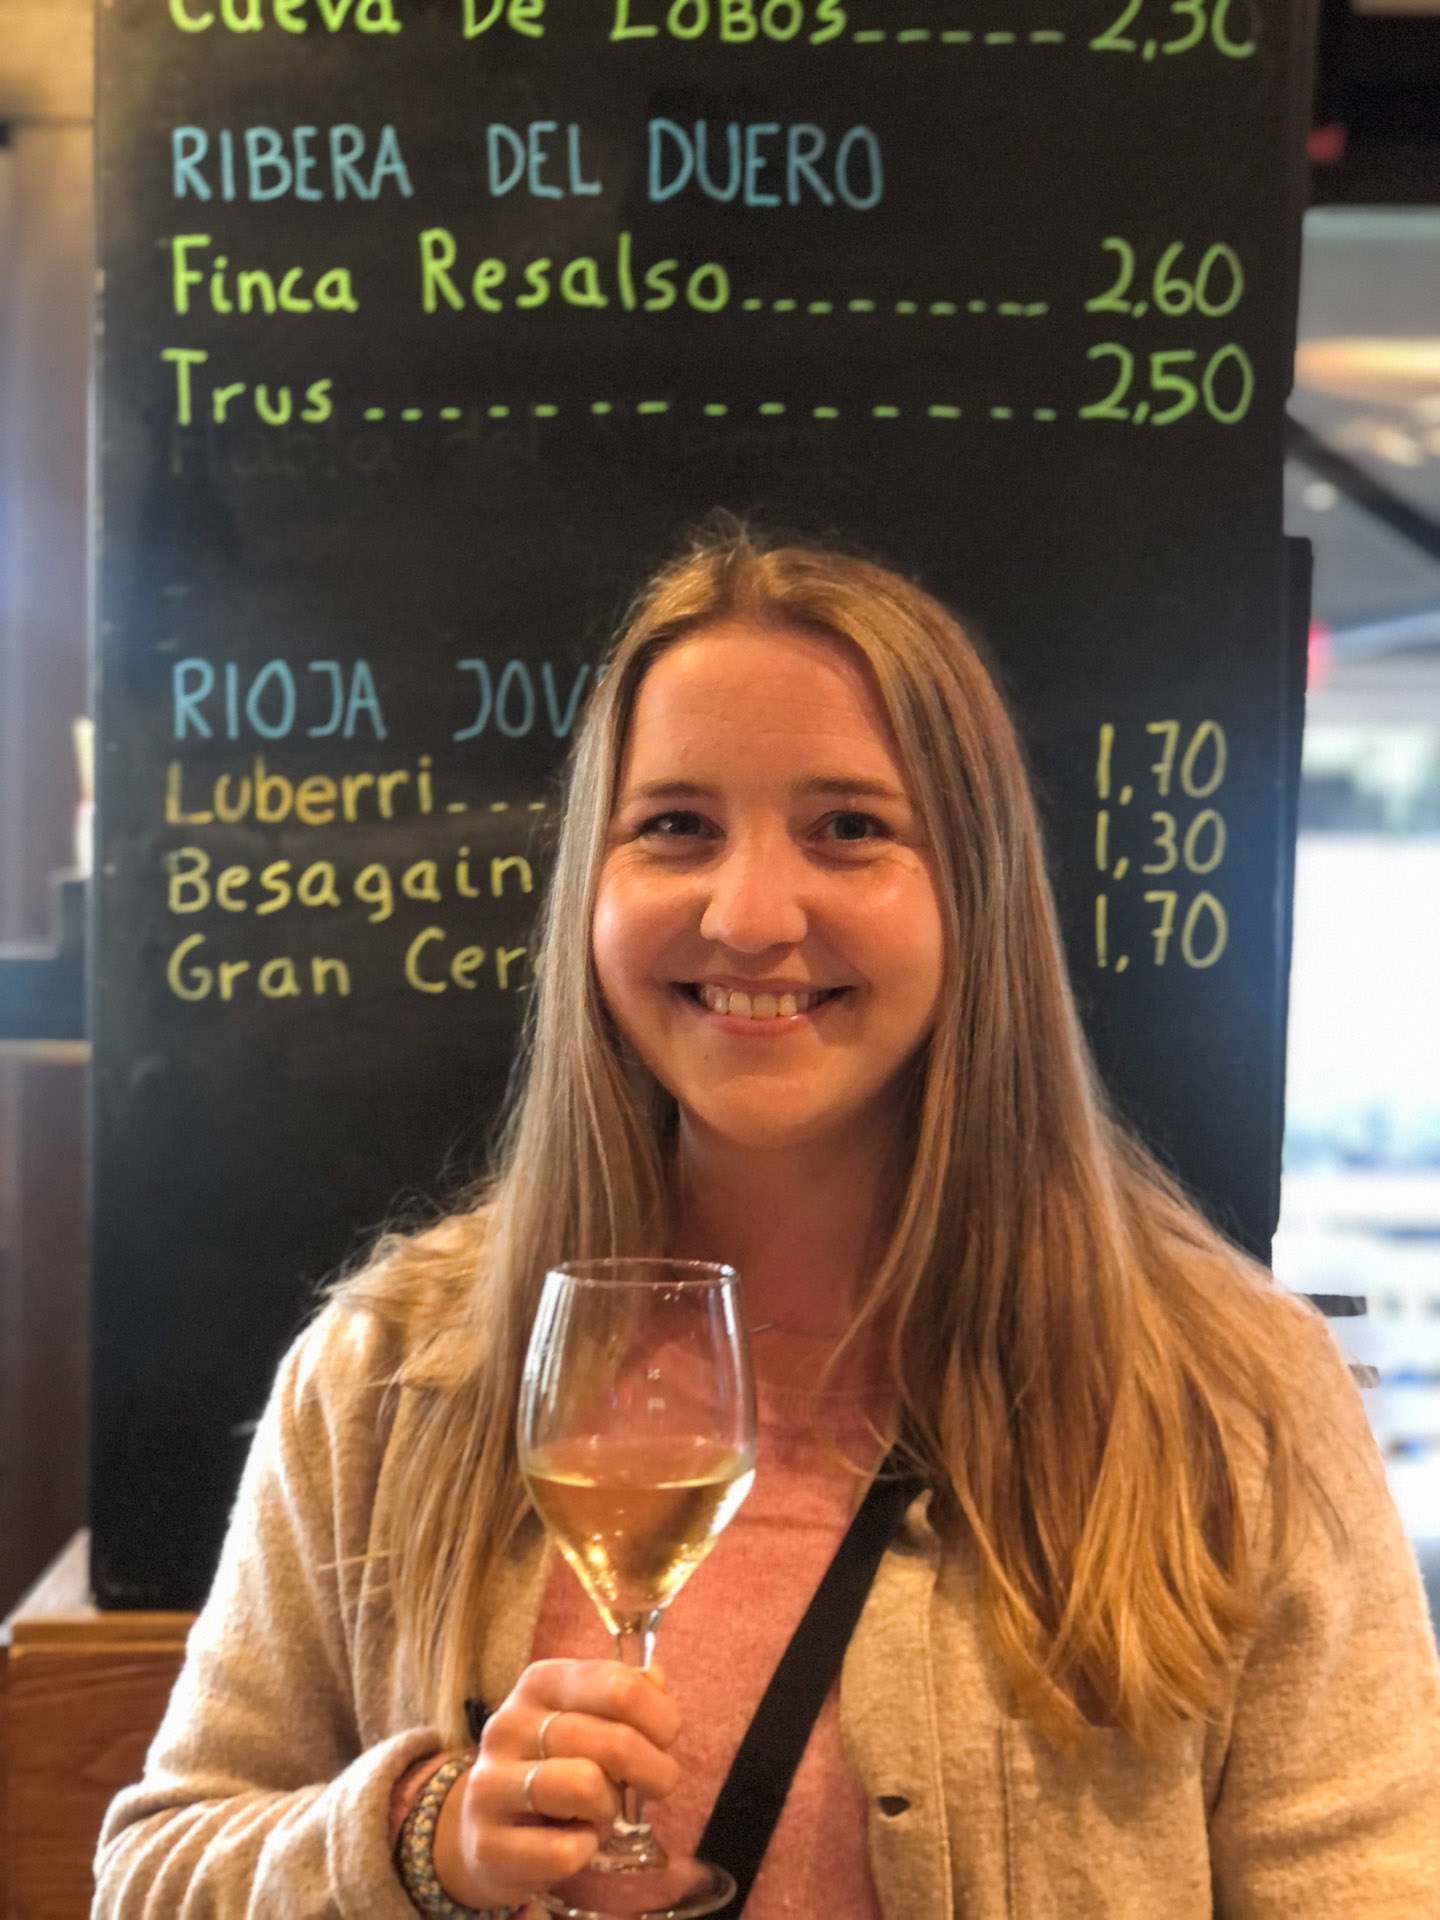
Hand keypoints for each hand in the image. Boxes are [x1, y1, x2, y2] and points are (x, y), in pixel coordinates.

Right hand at [431, 1658, 681, 1909]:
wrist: (485, 1829)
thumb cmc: (554, 1765)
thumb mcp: (587, 1717)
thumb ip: (626, 1694)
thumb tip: (655, 1678)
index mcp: (540, 1683)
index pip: (618, 1685)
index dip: (660, 1717)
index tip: (666, 1739)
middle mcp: (509, 1725)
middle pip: (615, 1741)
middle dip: (654, 1770)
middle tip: (656, 1785)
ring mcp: (490, 1784)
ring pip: (587, 1787)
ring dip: (610, 1807)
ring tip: (601, 1809)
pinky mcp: (487, 1844)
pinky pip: (564, 1850)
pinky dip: (584, 1851)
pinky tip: (573, 1840)